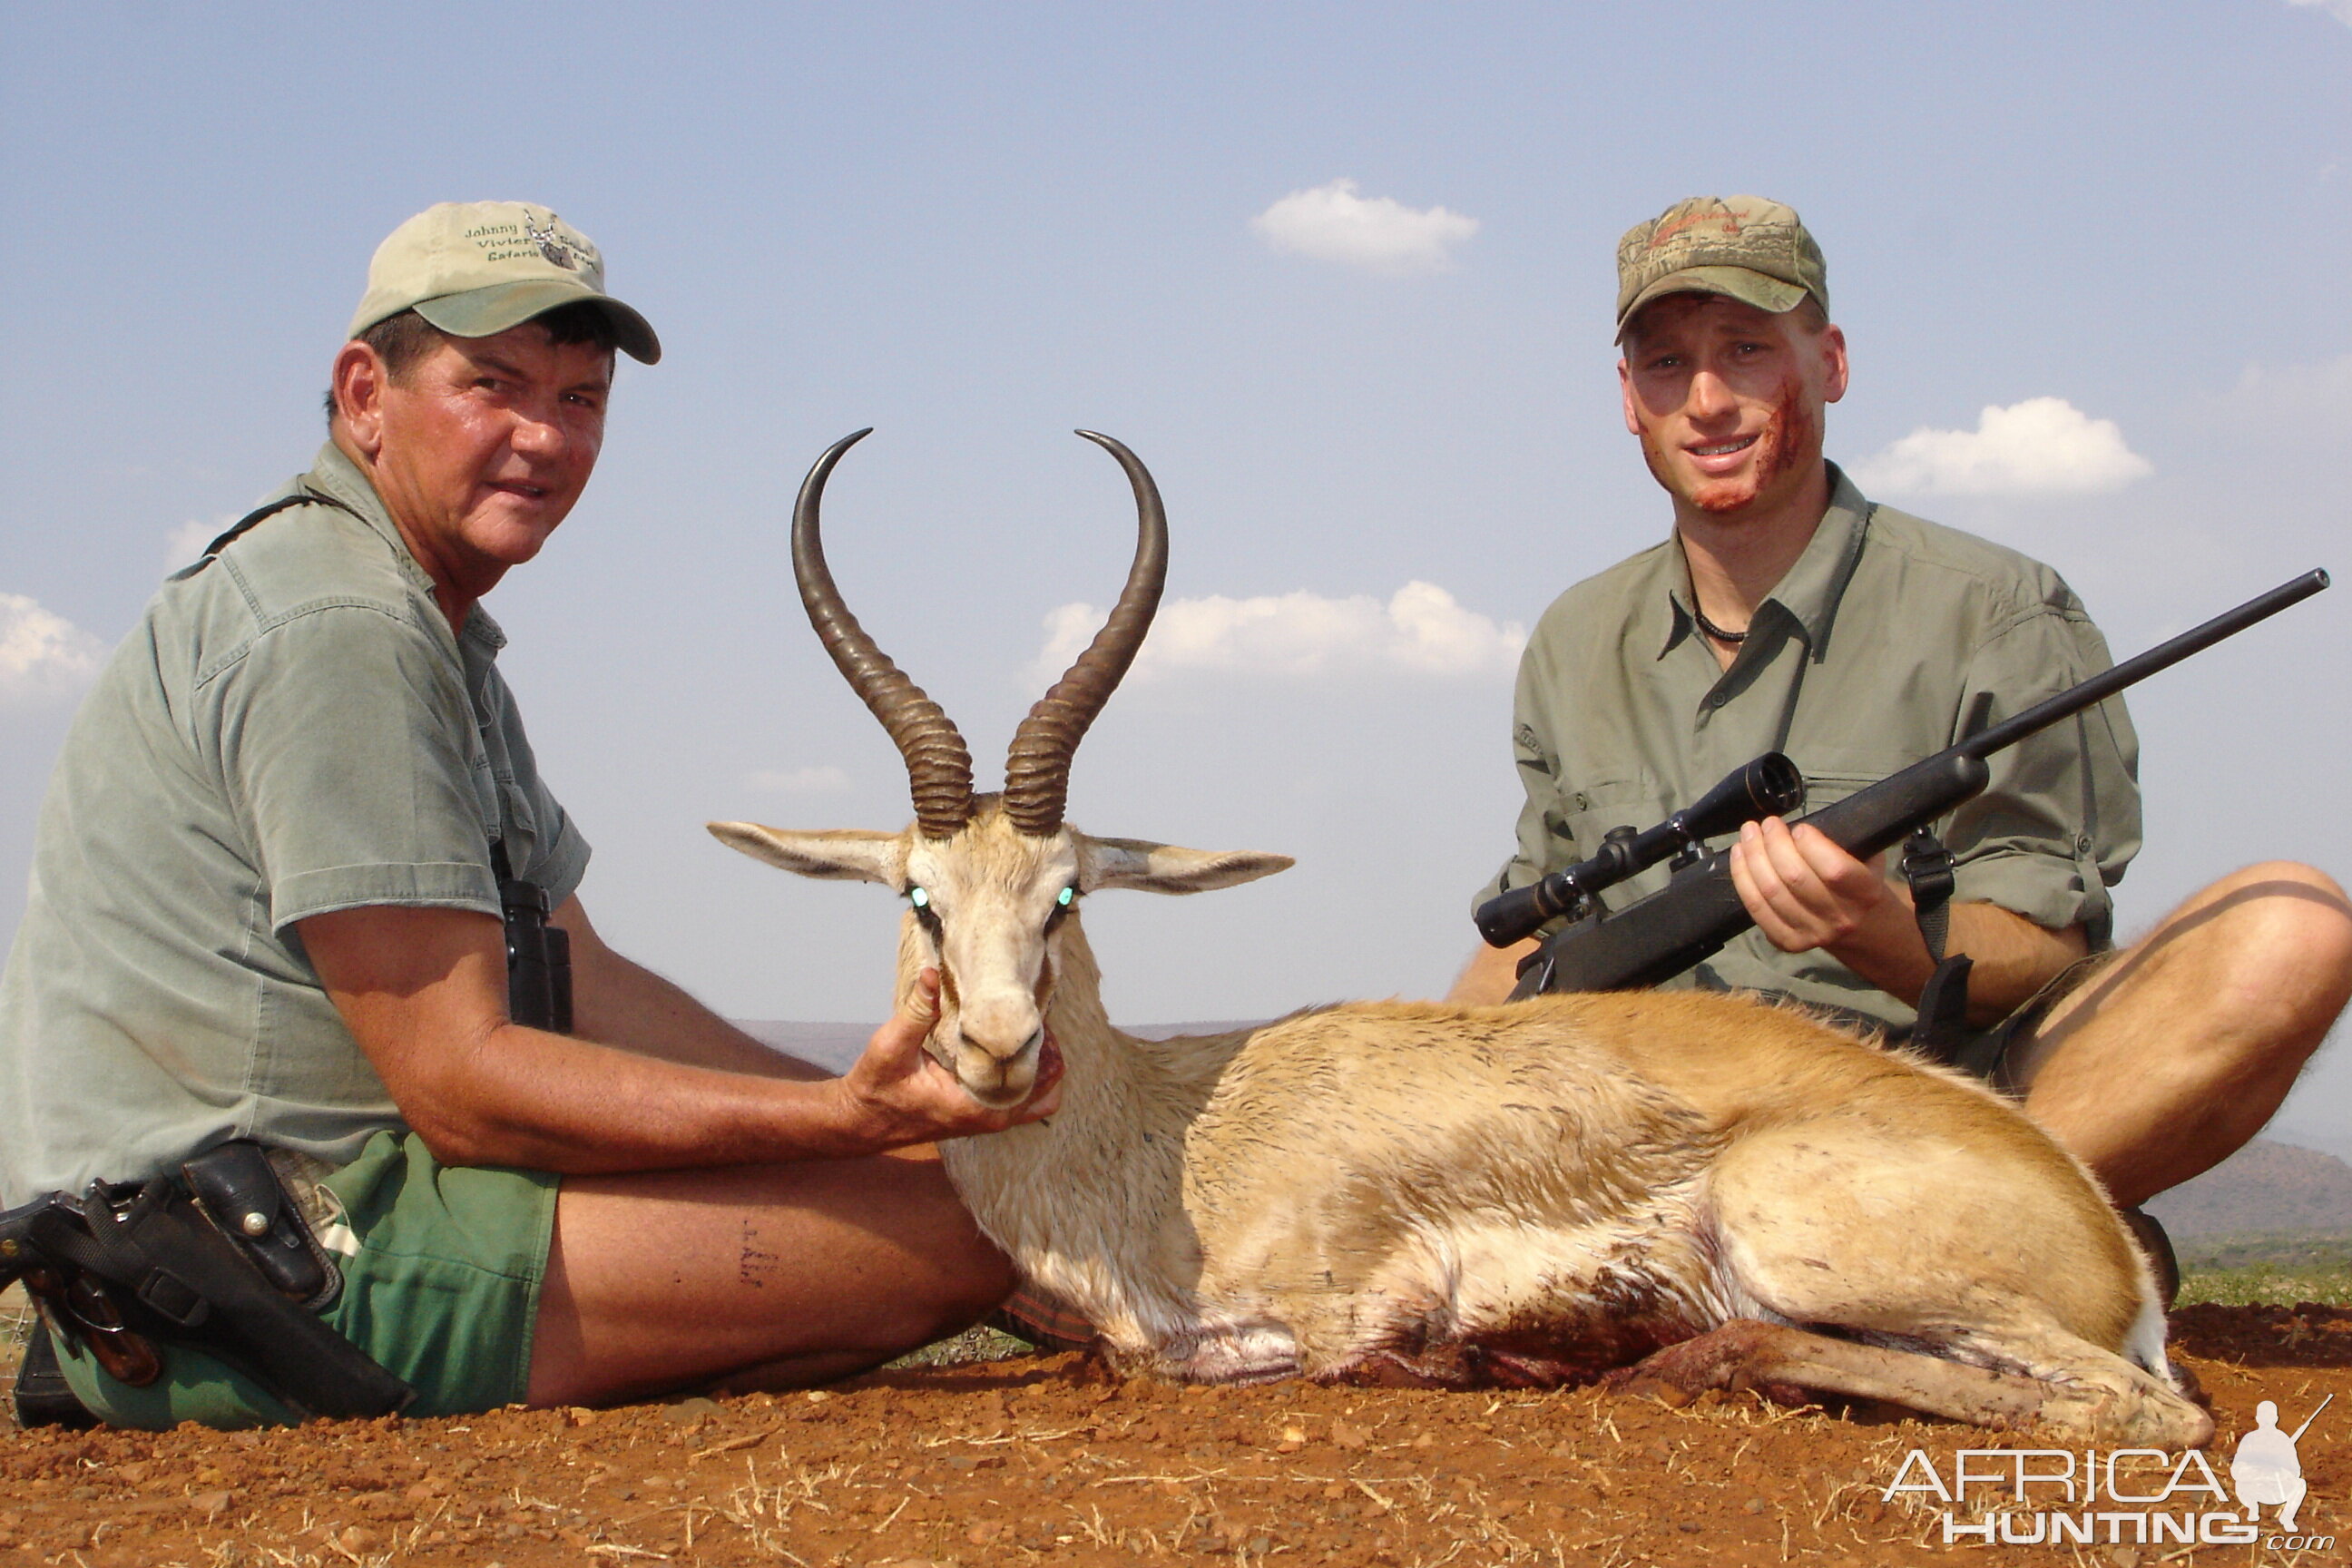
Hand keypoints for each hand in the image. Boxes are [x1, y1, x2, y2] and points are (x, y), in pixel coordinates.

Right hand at [827, 970, 1063, 1150]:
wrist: (861, 1121)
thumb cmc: (875, 1087)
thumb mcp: (891, 1046)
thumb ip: (917, 1010)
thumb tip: (932, 973)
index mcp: (975, 1106)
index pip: (1033, 1079)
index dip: (1040, 1045)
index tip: (1032, 1014)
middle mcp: (989, 1119)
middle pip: (1047, 1090)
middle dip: (1048, 1054)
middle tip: (1035, 1018)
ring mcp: (988, 1121)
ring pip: (1039, 1099)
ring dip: (1041, 1067)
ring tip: (1027, 1031)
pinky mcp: (982, 1118)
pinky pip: (1022, 1102)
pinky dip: (1027, 1078)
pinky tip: (1010, 1048)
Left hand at [1728, 817, 1903, 955]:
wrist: (1860, 925)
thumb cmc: (1857, 882)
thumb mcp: (1867, 858)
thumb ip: (1843, 842)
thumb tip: (1801, 826)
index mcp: (1866, 893)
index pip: (1835, 869)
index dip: (1811, 845)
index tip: (1799, 828)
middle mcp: (1841, 918)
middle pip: (1795, 877)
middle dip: (1775, 843)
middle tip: (1769, 824)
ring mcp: (1813, 934)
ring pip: (1772, 892)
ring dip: (1754, 856)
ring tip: (1749, 833)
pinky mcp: (1789, 941)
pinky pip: (1757, 908)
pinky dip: (1743, 878)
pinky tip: (1739, 855)